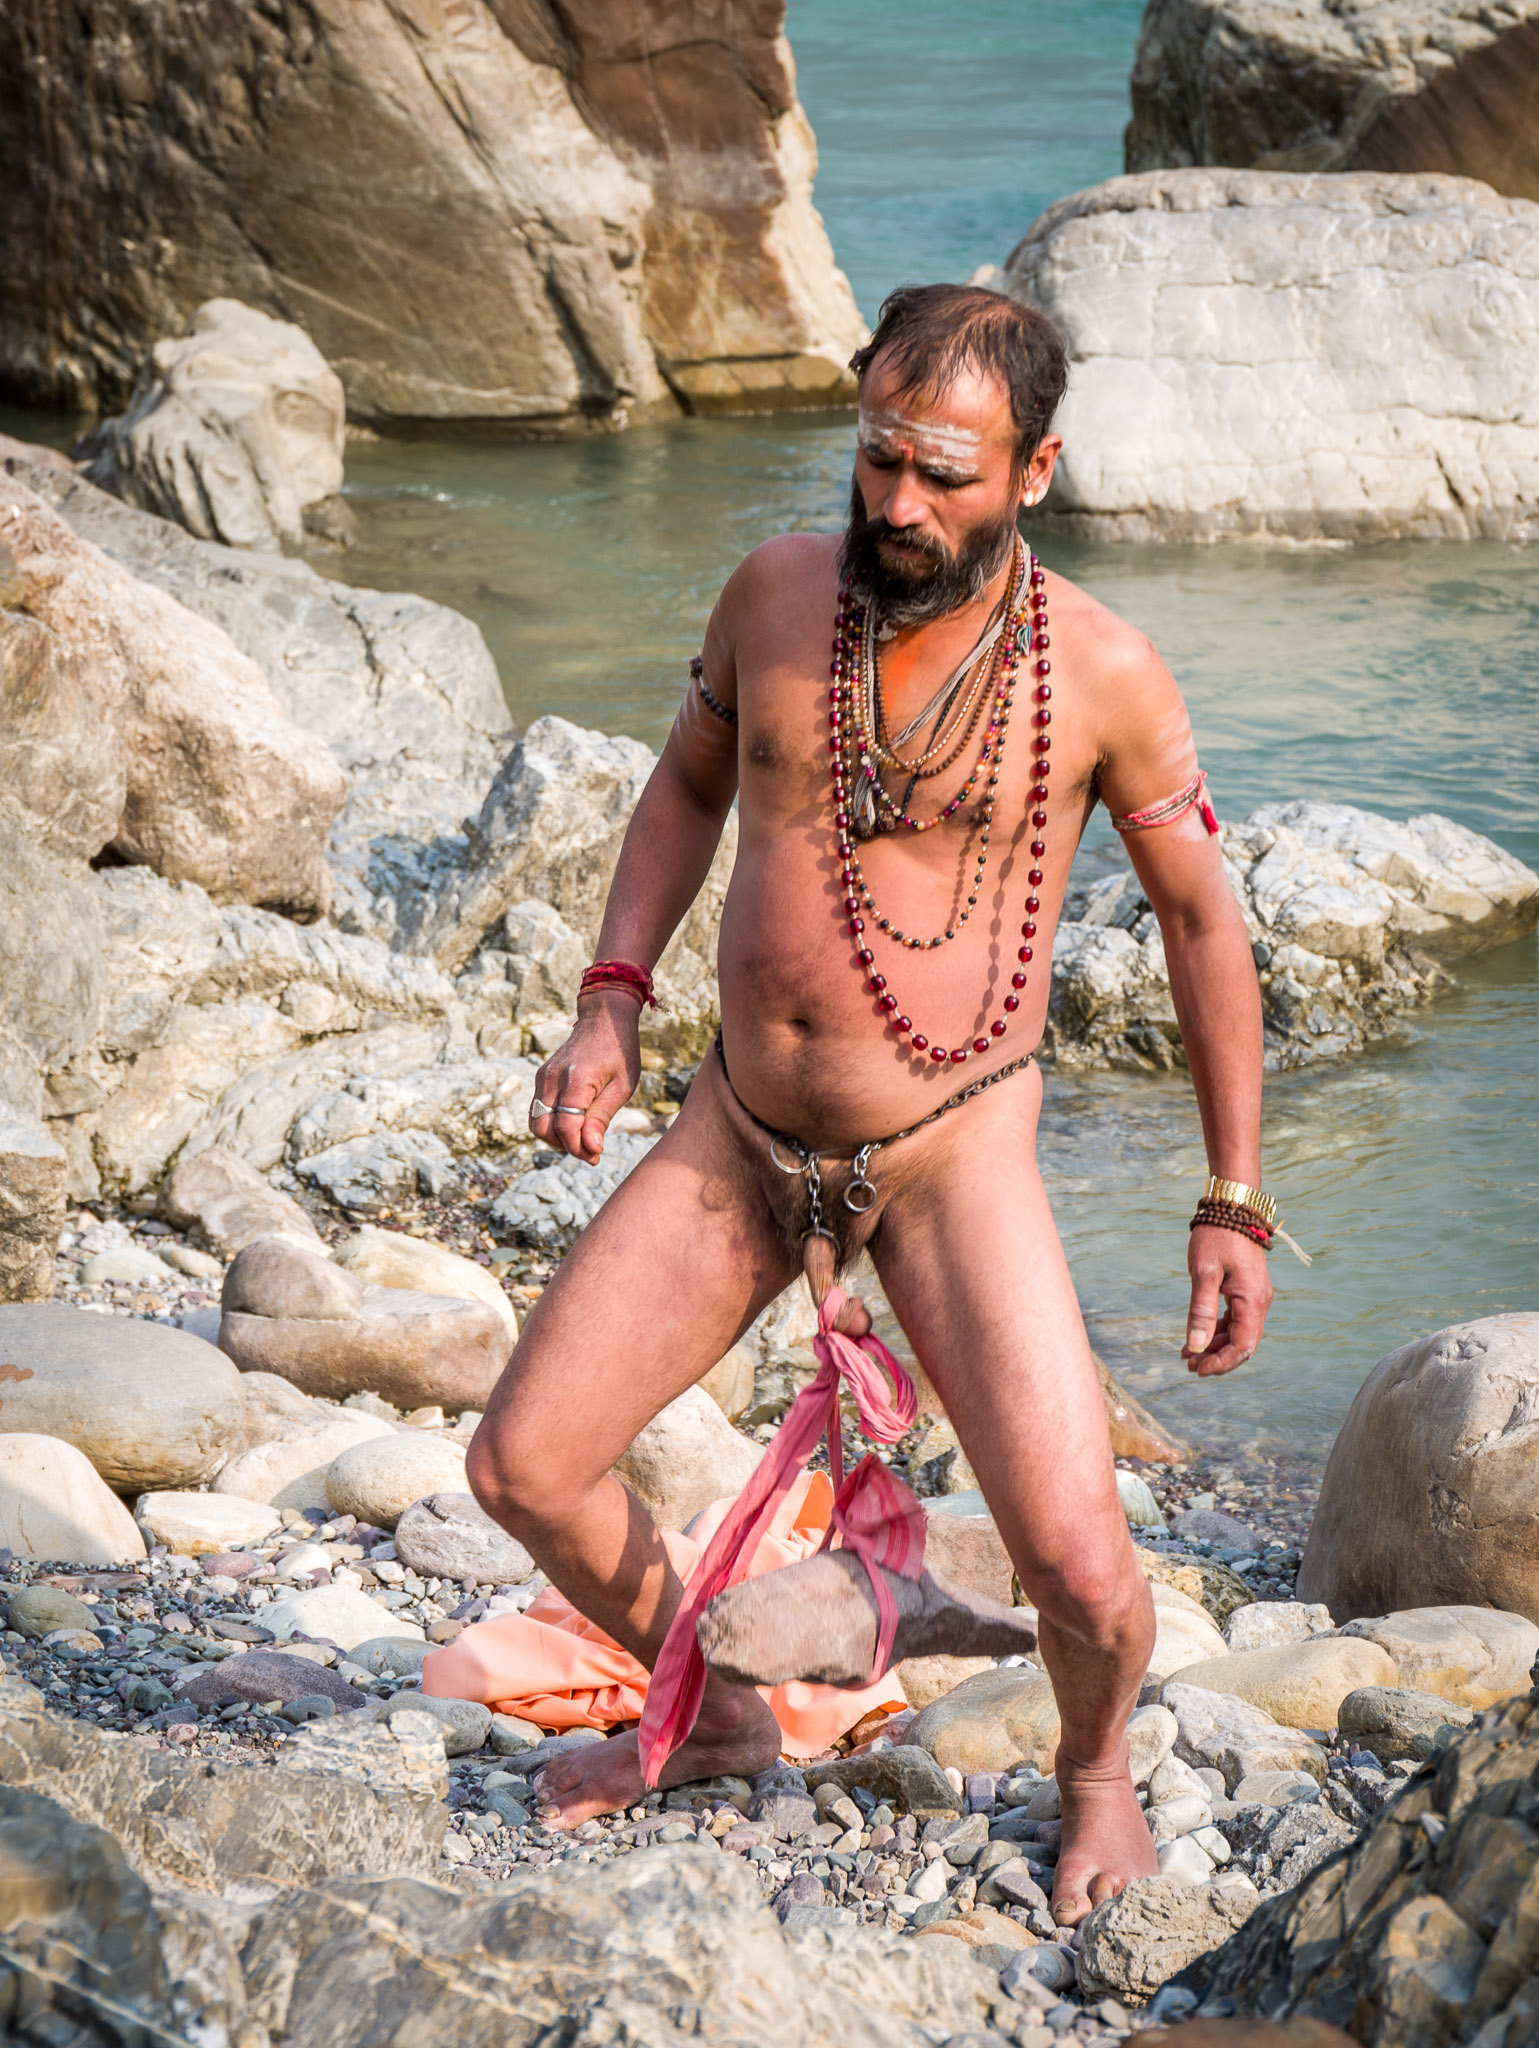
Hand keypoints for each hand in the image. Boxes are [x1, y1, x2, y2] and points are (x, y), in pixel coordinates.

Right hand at [527, 993, 642, 1163]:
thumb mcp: (622, 1087)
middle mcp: (552, 1079)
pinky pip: (539, 1111)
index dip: (579, 1148)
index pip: (566, 1127)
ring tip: (583, 1138)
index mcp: (576, 1080)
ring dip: (556, 1138)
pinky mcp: (541, 1078)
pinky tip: (575, 1124)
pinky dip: (553, 1124)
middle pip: (544, 1129)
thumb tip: (591, 1148)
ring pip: (536, 1122)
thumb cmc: (620, 1053)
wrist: (604, 1020)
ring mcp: (543, 1077)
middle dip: (565, 1146)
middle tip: (590, 1151)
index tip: (597, 1156)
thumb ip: (602, 1118)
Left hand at [1183, 1226, 1272, 1376]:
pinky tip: (1197, 1336)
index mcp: (1252, 1300)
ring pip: (1238, 1333)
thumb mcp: (1204, 1273)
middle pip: (1243, 1344)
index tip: (1197, 1369)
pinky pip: (1235, 1320)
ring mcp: (1254, 1297)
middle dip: (1217, 1358)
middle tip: (1189, 1365)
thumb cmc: (1216, 1236)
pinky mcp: (1246, 1291)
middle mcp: (1259, 1302)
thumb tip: (1195, 1346)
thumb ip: (1200, 1311)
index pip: (1243, 1346)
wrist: (1230, 1207)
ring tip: (1187, 1354)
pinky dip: (1217, 1330)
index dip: (1221, 1363)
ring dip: (1215, 1346)